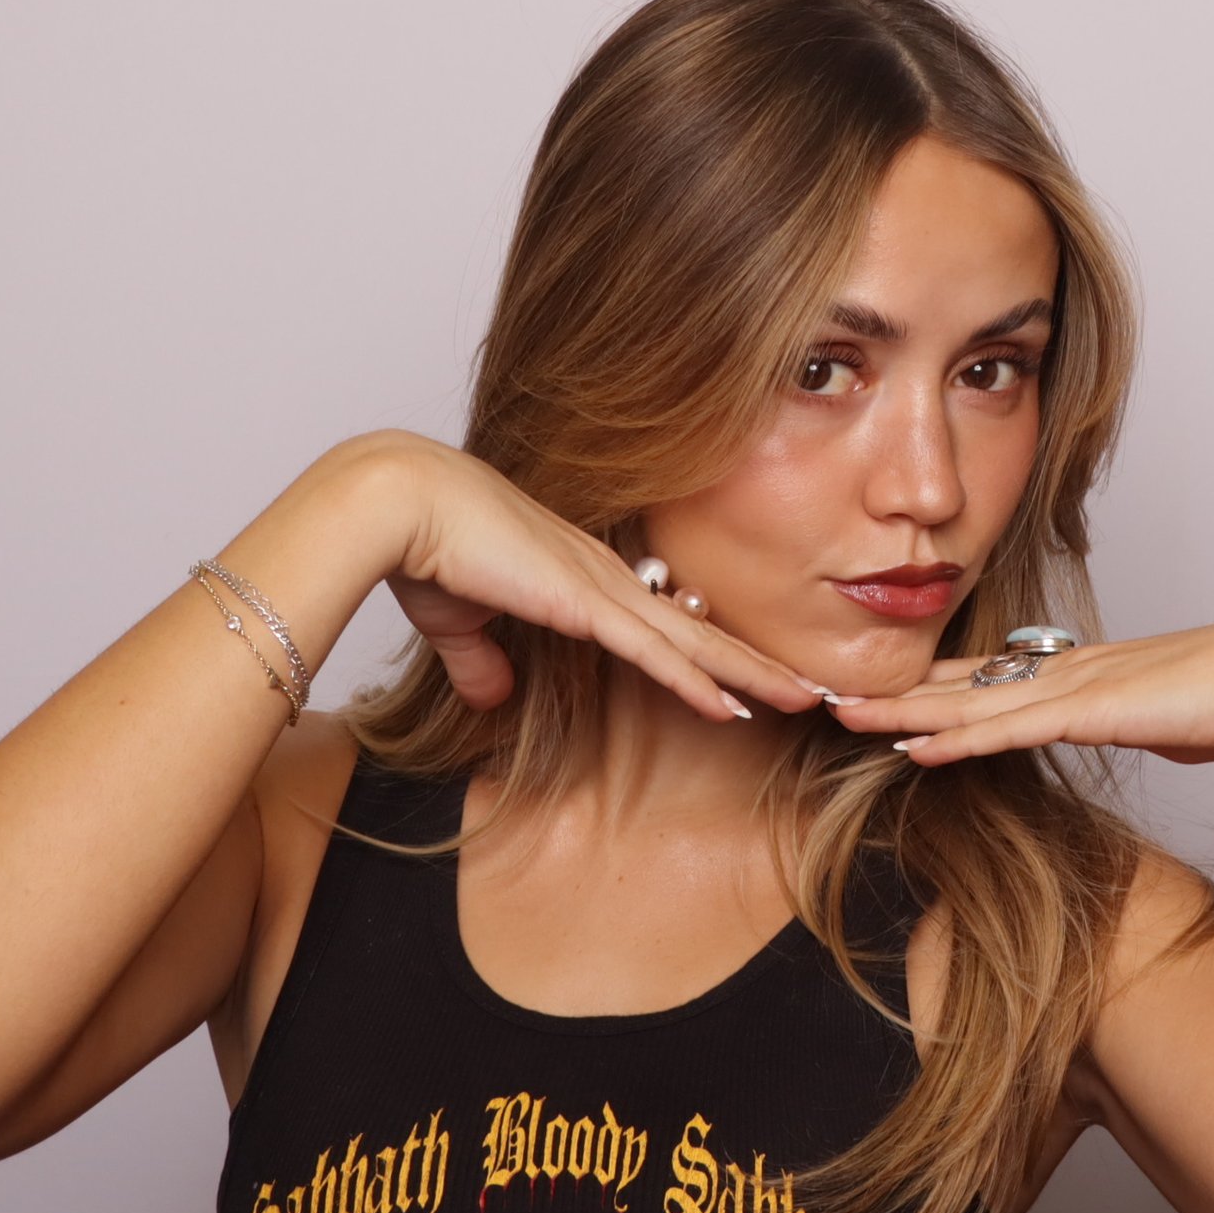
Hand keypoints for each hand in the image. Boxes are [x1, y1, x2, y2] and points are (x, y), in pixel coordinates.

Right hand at [345, 432, 822, 723]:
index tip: (749, 677)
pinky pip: (655, 654)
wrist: (401, 505)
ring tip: (804, 699)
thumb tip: (493, 695)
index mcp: (584, 577)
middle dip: (758, 664)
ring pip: (696, 644)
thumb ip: (482, 660)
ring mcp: (602, 590)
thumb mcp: (459, 622)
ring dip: (751, 677)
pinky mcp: (585, 604)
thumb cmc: (424, 550)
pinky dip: (697, 683)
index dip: (711, 651)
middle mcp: (608, 579)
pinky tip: (734, 707)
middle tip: (812, 688)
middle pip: (702, 632)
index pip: (665, 623)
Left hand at [823, 621, 1213, 765]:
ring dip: (900, 711)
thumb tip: (1141, 728)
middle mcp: (1069, 671)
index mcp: (1087, 671)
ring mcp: (1074, 687)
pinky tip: (909, 746)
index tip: (886, 692)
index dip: (935, 685)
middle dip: (894, 690)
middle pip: (962, 681)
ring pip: (967, 701)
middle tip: (829, 693)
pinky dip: (953, 736)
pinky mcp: (1087, 710)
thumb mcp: (1172, 714)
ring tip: (839, 715)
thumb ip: (1143, 720)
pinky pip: (1004, 728)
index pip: (994, 679)